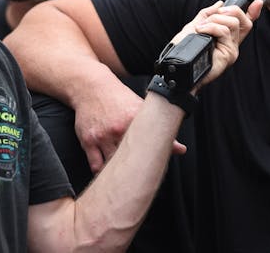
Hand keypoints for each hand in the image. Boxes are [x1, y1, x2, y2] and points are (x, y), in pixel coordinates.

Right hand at [72, 75, 186, 172]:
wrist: (93, 88)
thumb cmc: (119, 99)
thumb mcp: (141, 109)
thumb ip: (160, 129)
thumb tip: (181, 149)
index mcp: (134, 120)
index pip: (148, 149)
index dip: (152, 164)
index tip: (155, 173)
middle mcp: (118, 129)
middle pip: (130, 159)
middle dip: (136, 171)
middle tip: (141, 180)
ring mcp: (102, 136)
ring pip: (112, 165)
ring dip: (119, 173)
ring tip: (126, 179)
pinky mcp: (88, 141)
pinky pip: (96, 164)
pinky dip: (103, 172)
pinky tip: (110, 173)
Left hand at [169, 0, 261, 91]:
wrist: (179, 68)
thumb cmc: (184, 51)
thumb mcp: (194, 26)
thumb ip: (207, 15)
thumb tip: (220, 3)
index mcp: (226, 37)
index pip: (244, 23)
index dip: (253, 12)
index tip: (257, 2)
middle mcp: (232, 43)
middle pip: (241, 19)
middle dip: (226, 11)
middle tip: (210, 18)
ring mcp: (231, 49)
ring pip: (232, 23)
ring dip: (213, 21)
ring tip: (201, 29)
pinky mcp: (229, 54)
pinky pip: (224, 32)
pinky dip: (210, 27)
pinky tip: (201, 31)